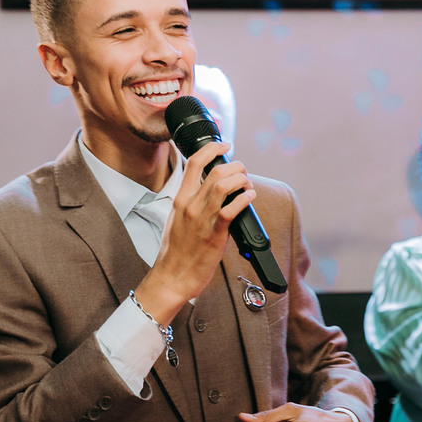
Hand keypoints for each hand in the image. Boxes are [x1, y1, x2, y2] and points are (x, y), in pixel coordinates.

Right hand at [135, 142, 254, 323]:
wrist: (171, 277)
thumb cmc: (176, 252)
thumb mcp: (178, 220)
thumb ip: (192, 205)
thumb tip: (210, 194)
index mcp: (180, 200)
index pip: (193, 163)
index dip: (211, 148)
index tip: (224, 144)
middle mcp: (190, 205)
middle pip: (214, 171)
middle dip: (235, 165)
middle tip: (243, 170)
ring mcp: (201, 219)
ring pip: (222, 186)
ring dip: (241, 179)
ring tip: (247, 183)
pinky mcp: (213, 235)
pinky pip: (230, 210)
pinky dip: (244, 199)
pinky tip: (250, 197)